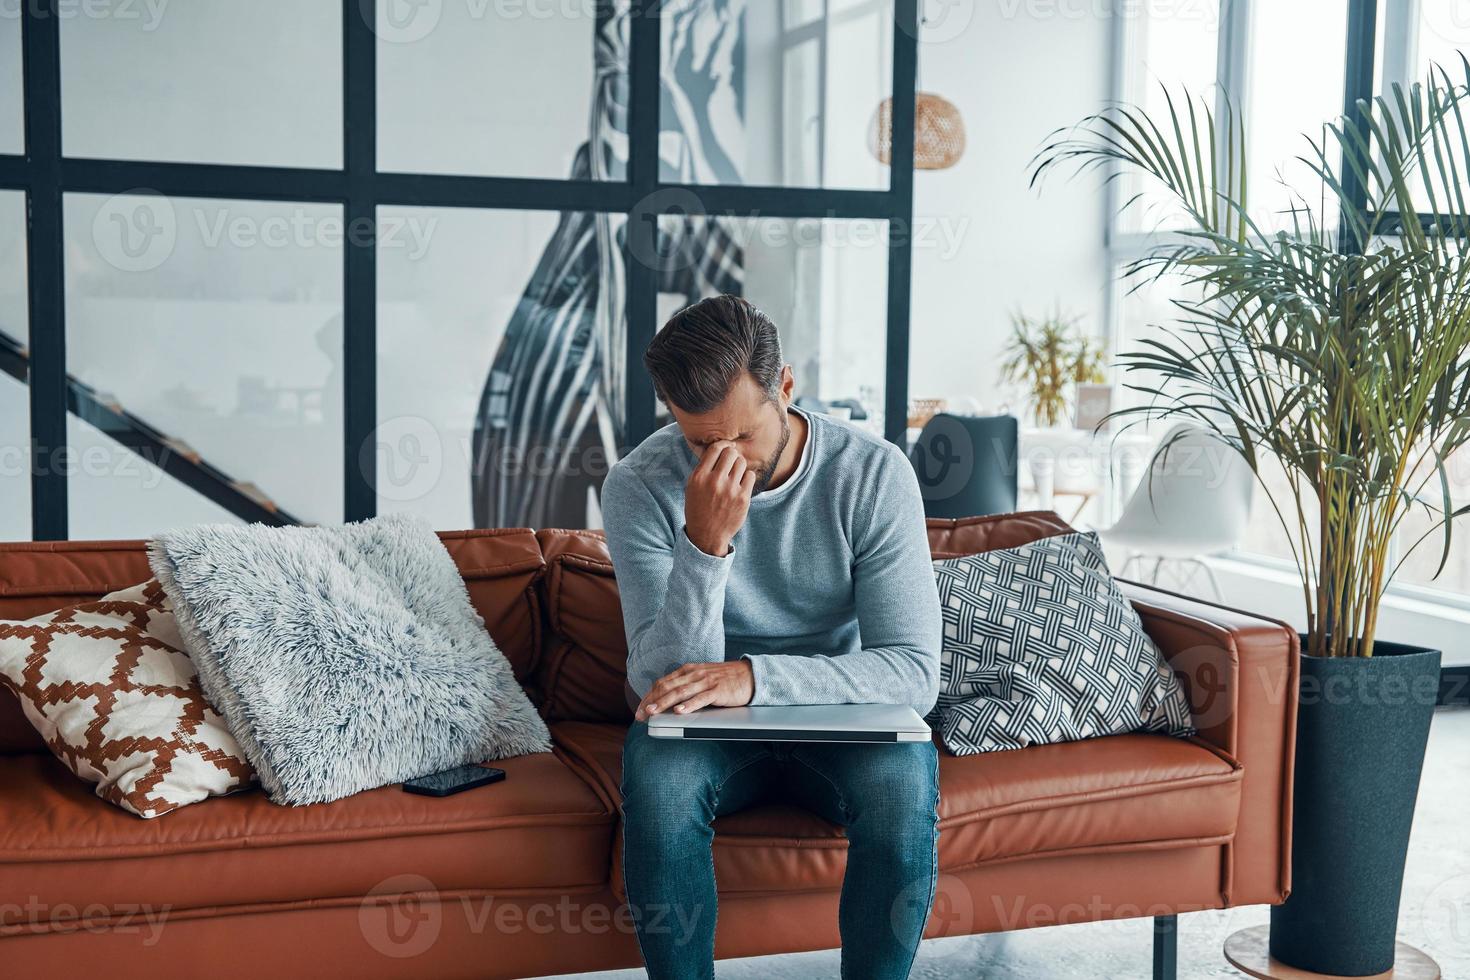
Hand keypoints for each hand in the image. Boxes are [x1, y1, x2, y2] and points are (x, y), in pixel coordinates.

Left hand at [636, 661, 754, 720]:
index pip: (663, 682)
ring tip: (653, 712)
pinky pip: (701, 698)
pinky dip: (689, 705)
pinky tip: (680, 711)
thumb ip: (686, 685)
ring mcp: (706, 681)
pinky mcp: (718, 690)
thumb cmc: (725, 679)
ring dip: (664, 703)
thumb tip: (667, 701)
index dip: (649, 696)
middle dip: (652, 701)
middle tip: (641, 714)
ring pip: (681, 692)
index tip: (640, 709)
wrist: (750, 674)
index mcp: (688, 670)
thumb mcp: (702, 678)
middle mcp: (695, 674)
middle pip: (668, 687)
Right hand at [684, 441, 755, 556]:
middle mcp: (714, 482)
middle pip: (730, 452)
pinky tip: (741, 484)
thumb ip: (703, 468)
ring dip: (740, 464)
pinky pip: (750, 475)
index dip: (723, 444)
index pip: (715, 449)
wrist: (707, 535)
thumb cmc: (699, 508)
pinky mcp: (743, 498)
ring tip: (735, 473)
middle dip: (732, 454)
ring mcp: (730, 490)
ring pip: (741, 462)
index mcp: (699, 477)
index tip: (727, 447)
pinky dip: (747, 477)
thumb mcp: (692, 487)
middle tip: (731, 461)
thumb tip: (720, 447)